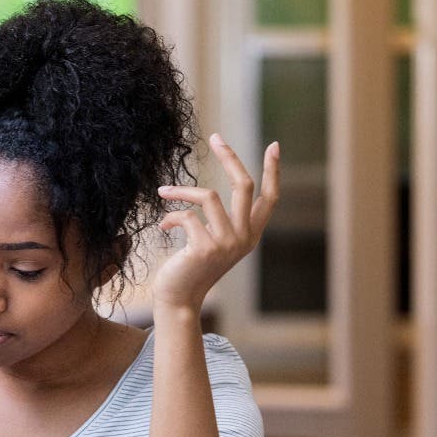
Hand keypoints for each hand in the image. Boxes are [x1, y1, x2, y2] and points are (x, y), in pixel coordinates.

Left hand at [153, 133, 279, 310]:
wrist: (178, 299)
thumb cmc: (191, 268)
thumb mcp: (213, 242)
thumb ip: (220, 221)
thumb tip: (209, 194)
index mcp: (251, 235)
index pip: (269, 199)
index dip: (273, 172)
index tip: (274, 146)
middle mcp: (244, 238)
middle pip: (244, 185)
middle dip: (230, 157)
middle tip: (216, 137)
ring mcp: (226, 243)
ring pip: (208, 196)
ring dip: (180, 191)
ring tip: (162, 192)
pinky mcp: (205, 248)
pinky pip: (186, 215)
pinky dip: (170, 216)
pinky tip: (162, 227)